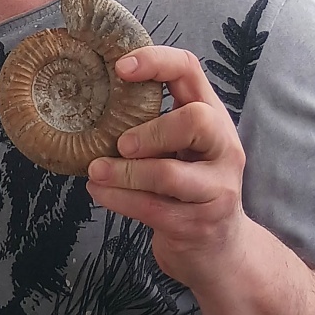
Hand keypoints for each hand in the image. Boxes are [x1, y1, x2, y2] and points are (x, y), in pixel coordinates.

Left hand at [86, 45, 250, 288]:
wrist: (219, 252)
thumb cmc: (187, 190)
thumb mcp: (178, 150)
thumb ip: (152, 124)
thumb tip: (91, 100)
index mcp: (213, 118)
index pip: (191, 71)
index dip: (156, 61)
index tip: (119, 68)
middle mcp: (224, 148)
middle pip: (196, 120)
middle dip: (152, 130)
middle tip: (121, 144)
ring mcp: (218, 188)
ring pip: (169, 173)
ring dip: (123, 173)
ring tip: (95, 172)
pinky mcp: (200, 224)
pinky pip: (153, 208)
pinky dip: (118, 199)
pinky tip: (98, 192)